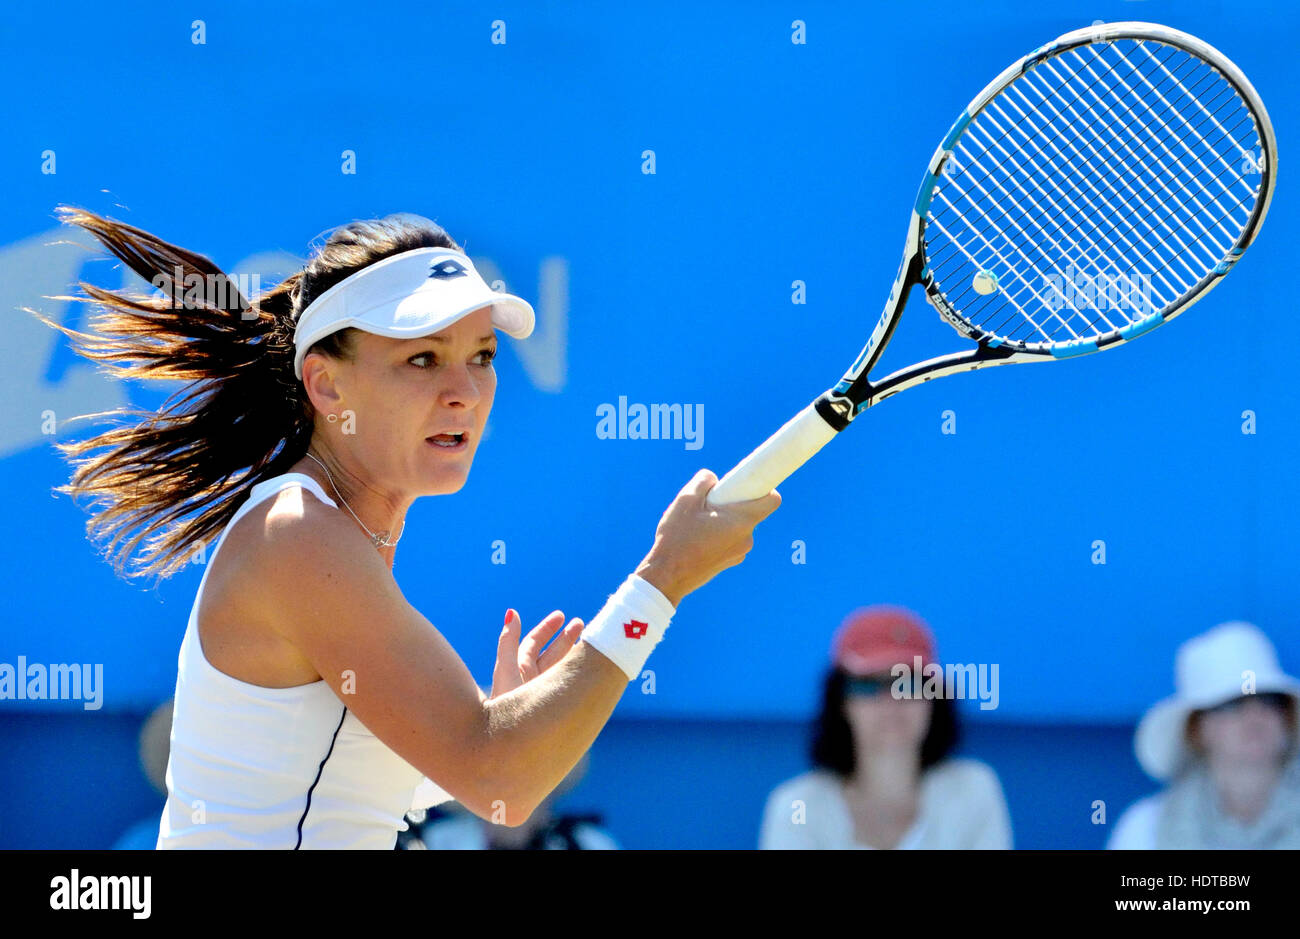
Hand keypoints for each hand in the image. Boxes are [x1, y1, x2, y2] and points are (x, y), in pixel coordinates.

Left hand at [489, 608, 584, 698]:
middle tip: (581, 624)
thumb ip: (509, 641)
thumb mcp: (507, 669)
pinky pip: (572, 684)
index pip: (533, 643)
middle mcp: (533, 680)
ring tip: (590, 639)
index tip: (562, 616)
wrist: (511, 746)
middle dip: (566, 638)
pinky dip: (581, 672)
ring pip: (562, 667)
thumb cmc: (505, 706)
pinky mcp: (558, 705)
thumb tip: (511, 612)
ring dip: (574, 652)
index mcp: (519, 668)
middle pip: (551, 653)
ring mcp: (546, 692)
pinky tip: (592, 666)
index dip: (547, 629)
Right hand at [636, 469, 780, 606]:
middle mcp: (746, 538)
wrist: (667, 577)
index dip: (764, 487)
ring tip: (697, 523)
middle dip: (732, 502)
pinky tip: (697, 537)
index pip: (772, 500)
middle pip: (750, 511)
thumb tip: (713, 478)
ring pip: (738, 525)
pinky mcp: (730, 561)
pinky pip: (730, 539)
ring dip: (723, 519)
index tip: (747, 484)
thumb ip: (703, 481)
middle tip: (708, 504)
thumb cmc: (677, 538)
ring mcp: (740, 552)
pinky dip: (719, 533)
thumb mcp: (685, 500)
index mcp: (741, 521)